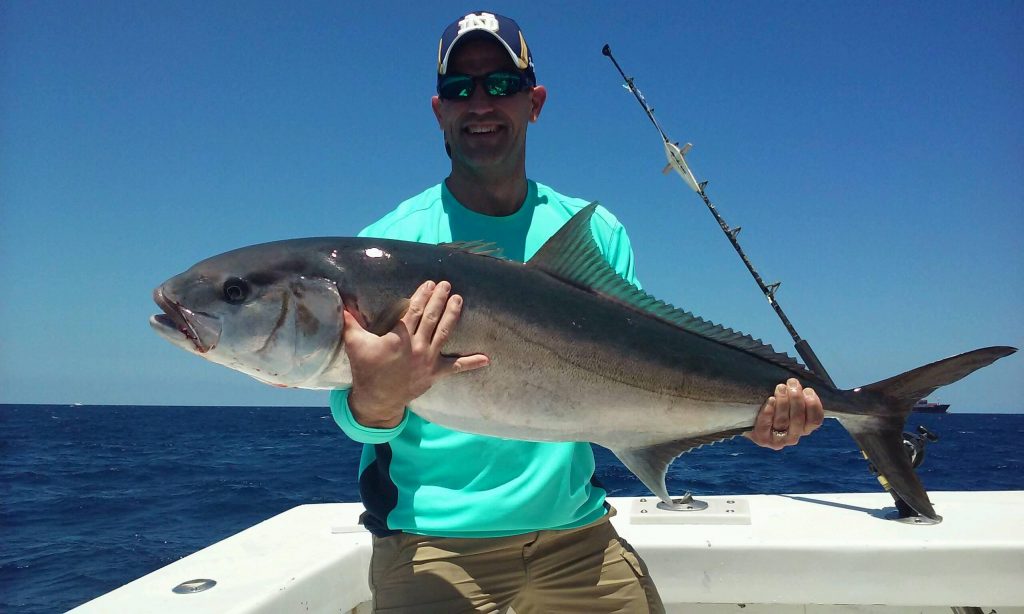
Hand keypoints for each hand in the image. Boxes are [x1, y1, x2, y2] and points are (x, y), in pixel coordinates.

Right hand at [342, 280, 488, 427]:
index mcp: (399, 336)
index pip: (414, 310)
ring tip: (459, 299)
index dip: (422, 295)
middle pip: (432, 317)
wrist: (378, 399)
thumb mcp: (355, 343)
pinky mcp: (435, 373)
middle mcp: (417, 345)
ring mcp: (428, 359)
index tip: (429, 284)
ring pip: (444, 332)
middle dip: (440, 299)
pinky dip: (471, 363)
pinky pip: (456, 367)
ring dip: (453, 314)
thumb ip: (351, 321)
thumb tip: (342, 300)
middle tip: (446, 284)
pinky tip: (486, 359)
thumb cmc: (366, 369)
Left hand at [745, 378, 823, 449]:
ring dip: (783, 401)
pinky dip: (768, 411)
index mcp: (804, 428)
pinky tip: (770, 400)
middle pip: (798, 419)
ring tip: (780, 387)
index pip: (815, 420)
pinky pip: (766, 425)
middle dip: (796, 398)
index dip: (813, 404)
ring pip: (783, 421)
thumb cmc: (775, 405)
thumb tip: (798, 382)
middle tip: (791, 383)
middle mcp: (793, 437)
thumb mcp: (790, 401)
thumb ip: (799, 396)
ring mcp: (778, 440)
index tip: (807, 390)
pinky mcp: (763, 438)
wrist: (751, 418)